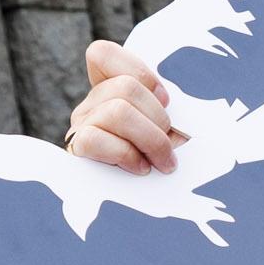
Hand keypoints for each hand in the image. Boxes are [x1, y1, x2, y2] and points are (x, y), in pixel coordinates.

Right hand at [65, 41, 186, 171]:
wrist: (135, 210)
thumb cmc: (157, 163)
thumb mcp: (165, 131)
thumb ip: (169, 112)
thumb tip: (187, 113)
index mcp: (108, 91)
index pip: (100, 54)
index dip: (139, 71)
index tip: (165, 100)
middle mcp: (90, 105)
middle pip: (125, 88)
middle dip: (158, 118)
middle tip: (169, 143)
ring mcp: (80, 127)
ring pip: (117, 111)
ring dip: (150, 139)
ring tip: (160, 161)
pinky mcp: (77, 151)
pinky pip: (95, 138)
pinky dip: (126, 155)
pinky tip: (139, 168)